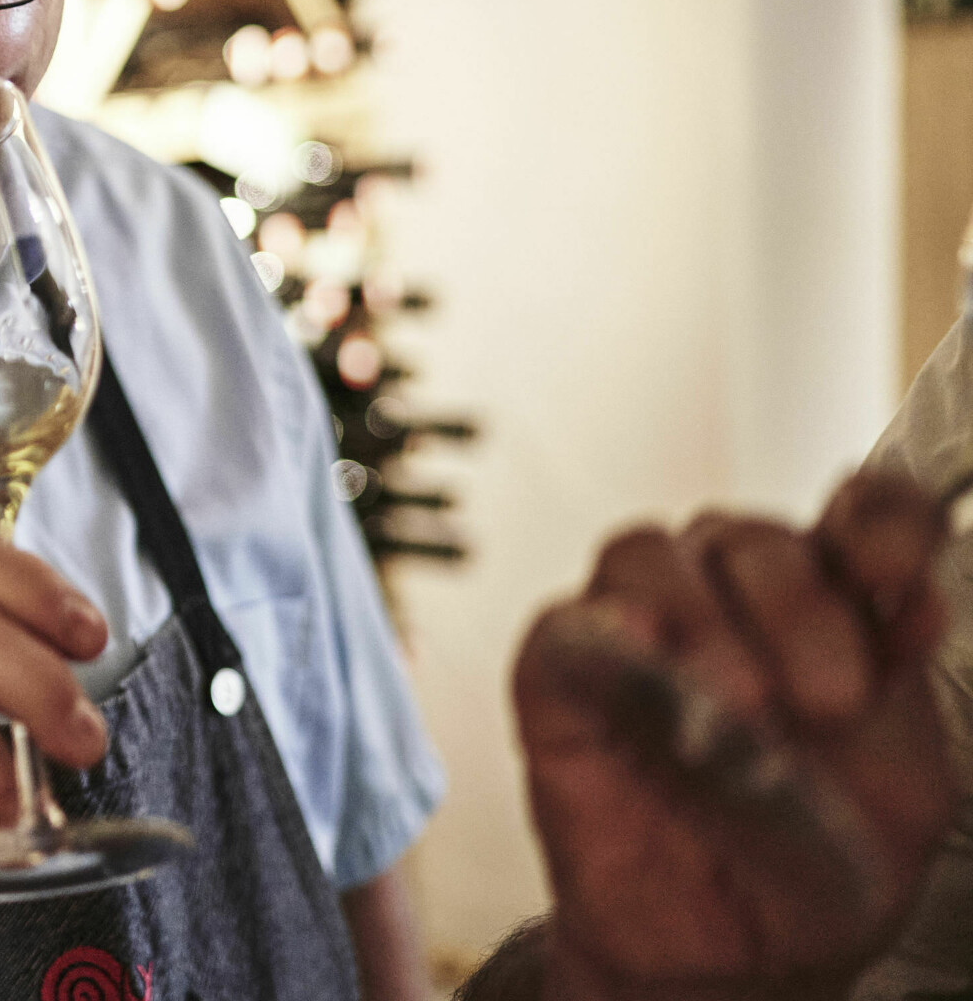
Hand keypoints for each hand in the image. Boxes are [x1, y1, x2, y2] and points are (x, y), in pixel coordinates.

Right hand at [515, 471, 955, 1000]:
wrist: (731, 958)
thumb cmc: (819, 863)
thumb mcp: (904, 782)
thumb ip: (905, 688)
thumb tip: (910, 605)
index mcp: (832, 606)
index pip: (858, 514)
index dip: (877, 522)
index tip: (891, 577)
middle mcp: (731, 597)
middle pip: (750, 536)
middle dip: (799, 608)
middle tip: (830, 703)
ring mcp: (637, 629)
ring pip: (648, 552)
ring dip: (704, 619)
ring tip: (740, 708)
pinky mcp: (560, 678)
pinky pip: (565, 625)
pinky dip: (603, 634)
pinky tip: (647, 665)